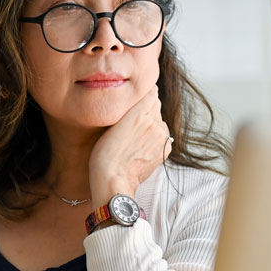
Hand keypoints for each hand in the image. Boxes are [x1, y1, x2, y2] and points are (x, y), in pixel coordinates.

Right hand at [88, 86, 171, 207]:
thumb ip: (134, 105)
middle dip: (146, 111)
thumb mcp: (113, 123)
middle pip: (155, 108)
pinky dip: (154, 139)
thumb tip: (151, 90)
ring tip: (133, 137)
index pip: (151, 93)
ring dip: (150, 125)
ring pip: (159, 122)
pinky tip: (140, 146)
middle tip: (128, 125)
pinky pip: (162, 137)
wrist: (114, 180)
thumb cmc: (105, 153)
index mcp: (140, 112)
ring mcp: (162, 137)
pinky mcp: (164, 150)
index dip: (141, 96)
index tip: (131, 103)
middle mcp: (155, 122)